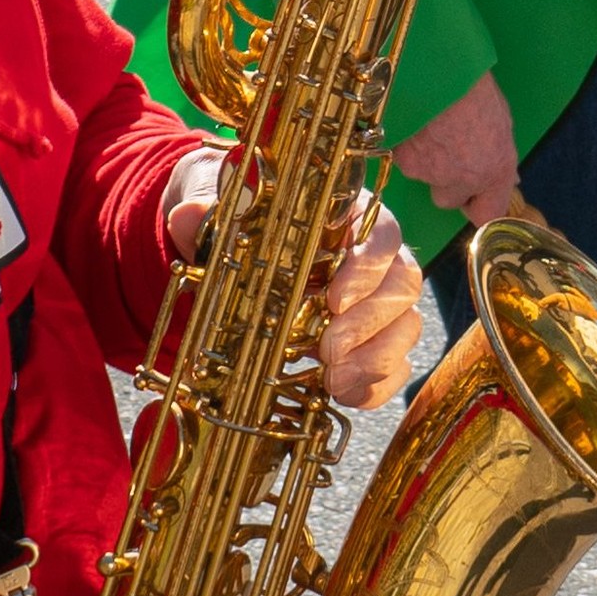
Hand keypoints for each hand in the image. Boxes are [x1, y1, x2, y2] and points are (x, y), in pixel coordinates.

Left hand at [161, 153, 427, 408]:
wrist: (228, 251)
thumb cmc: (235, 217)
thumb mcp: (216, 201)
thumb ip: (207, 206)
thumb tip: (190, 216)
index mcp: (346, 214)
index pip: (383, 232)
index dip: (368, 267)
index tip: (334, 300)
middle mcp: (371, 256)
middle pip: (404, 282)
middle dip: (369, 322)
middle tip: (326, 349)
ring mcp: (376, 302)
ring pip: (406, 325)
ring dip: (374, 358)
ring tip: (332, 379)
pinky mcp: (370, 342)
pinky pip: (394, 366)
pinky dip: (374, 385)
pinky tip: (340, 393)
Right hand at [392, 71, 518, 226]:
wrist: (438, 70)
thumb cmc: (474, 87)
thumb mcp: (501, 120)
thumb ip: (501, 156)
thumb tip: (508, 178)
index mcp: (495, 170)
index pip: (488, 214)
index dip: (479, 207)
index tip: (475, 199)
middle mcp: (463, 180)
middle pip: (449, 200)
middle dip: (446, 183)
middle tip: (446, 153)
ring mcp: (430, 173)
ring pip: (424, 178)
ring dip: (425, 162)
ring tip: (430, 128)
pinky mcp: (403, 161)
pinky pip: (403, 161)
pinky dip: (407, 147)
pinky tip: (414, 123)